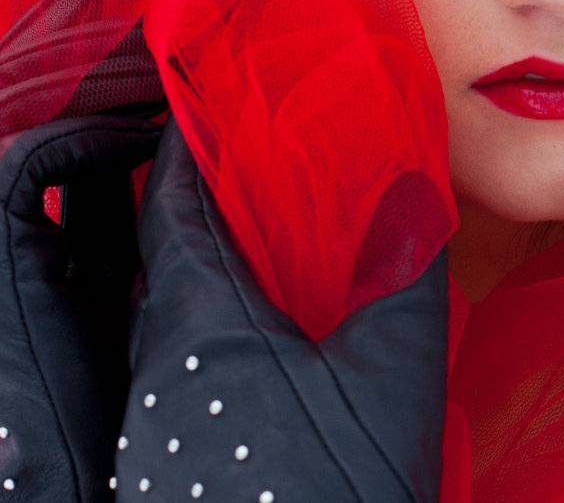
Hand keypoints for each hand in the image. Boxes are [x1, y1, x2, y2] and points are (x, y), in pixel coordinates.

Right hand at [0, 0, 166, 499]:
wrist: (60, 468)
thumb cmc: (98, 375)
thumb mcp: (109, 260)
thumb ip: (117, 195)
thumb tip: (167, 128)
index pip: (11, 89)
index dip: (67, 42)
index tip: (132, 7)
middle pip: (1, 75)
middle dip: (70, 30)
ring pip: (12, 94)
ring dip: (92, 64)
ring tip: (161, 43)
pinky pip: (35, 146)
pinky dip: (97, 124)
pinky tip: (156, 120)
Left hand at [112, 119, 448, 501]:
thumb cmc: (333, 492)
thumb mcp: (390, 377)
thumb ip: (400, 273)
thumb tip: (410, 185)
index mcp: (200, 315)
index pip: (172, 198)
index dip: (189, 141)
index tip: (216, 99)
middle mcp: (158, 353)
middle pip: (158, 246)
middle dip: (192, 190)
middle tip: (245, 152)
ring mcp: (153, 411)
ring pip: (162, 304)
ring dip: (198, 255)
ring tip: (256, 229)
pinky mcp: (163, 455)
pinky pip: (169, 353)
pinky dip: (202, 313)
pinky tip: (254, 331)